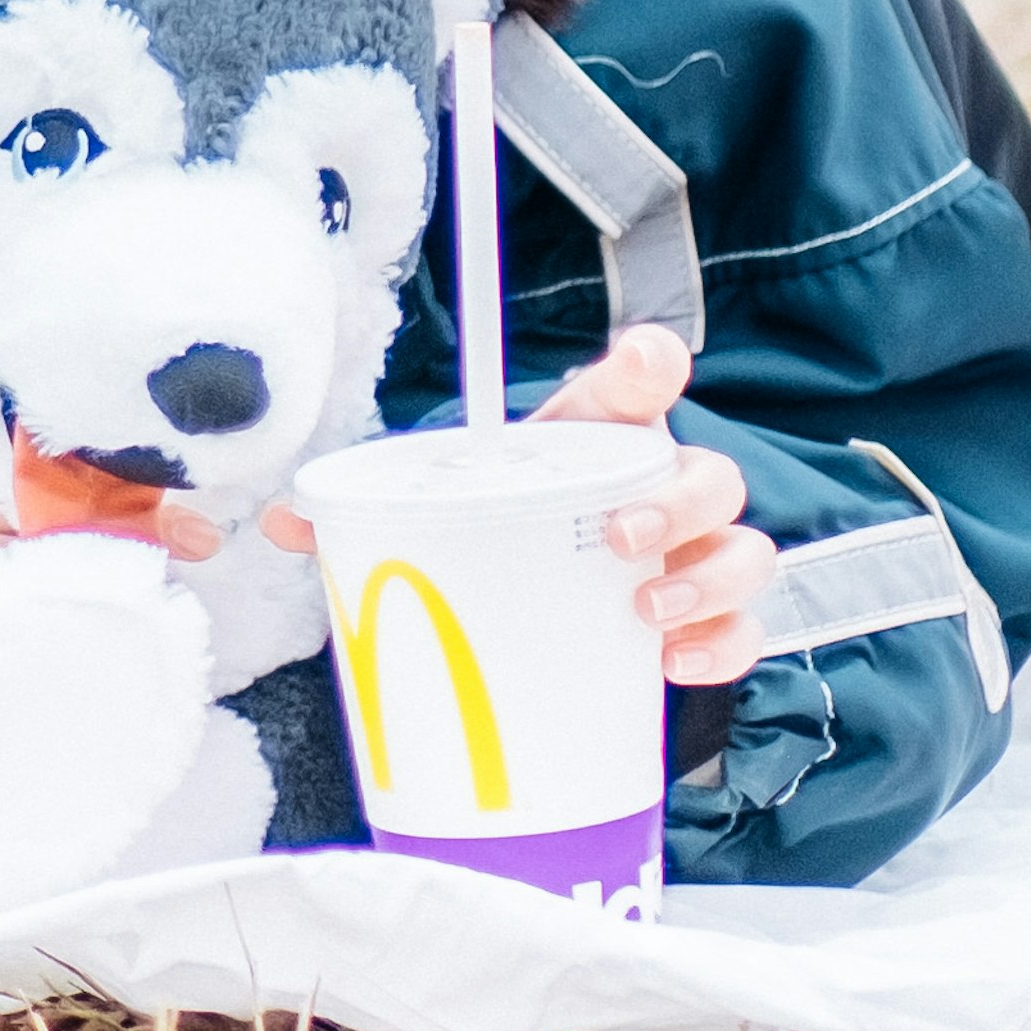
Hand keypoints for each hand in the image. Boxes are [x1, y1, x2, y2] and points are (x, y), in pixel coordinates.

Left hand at [257, 327, 777, 691]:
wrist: (538, 598)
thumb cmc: (500, 528)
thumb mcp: (447, 504)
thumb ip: (374, 505)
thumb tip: (287, 520)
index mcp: (597, 440)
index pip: (640, 384)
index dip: (650, 366)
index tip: (642, 366)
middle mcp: (661, 491)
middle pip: (708, 471)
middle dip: (678, 500)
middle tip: (618, 536)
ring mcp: (695, 558)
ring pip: (744, 549)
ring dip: (707, 578)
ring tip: (647, 610)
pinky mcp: (707, 624)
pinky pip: (744, 630)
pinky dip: (722, 645)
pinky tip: (674, 663)